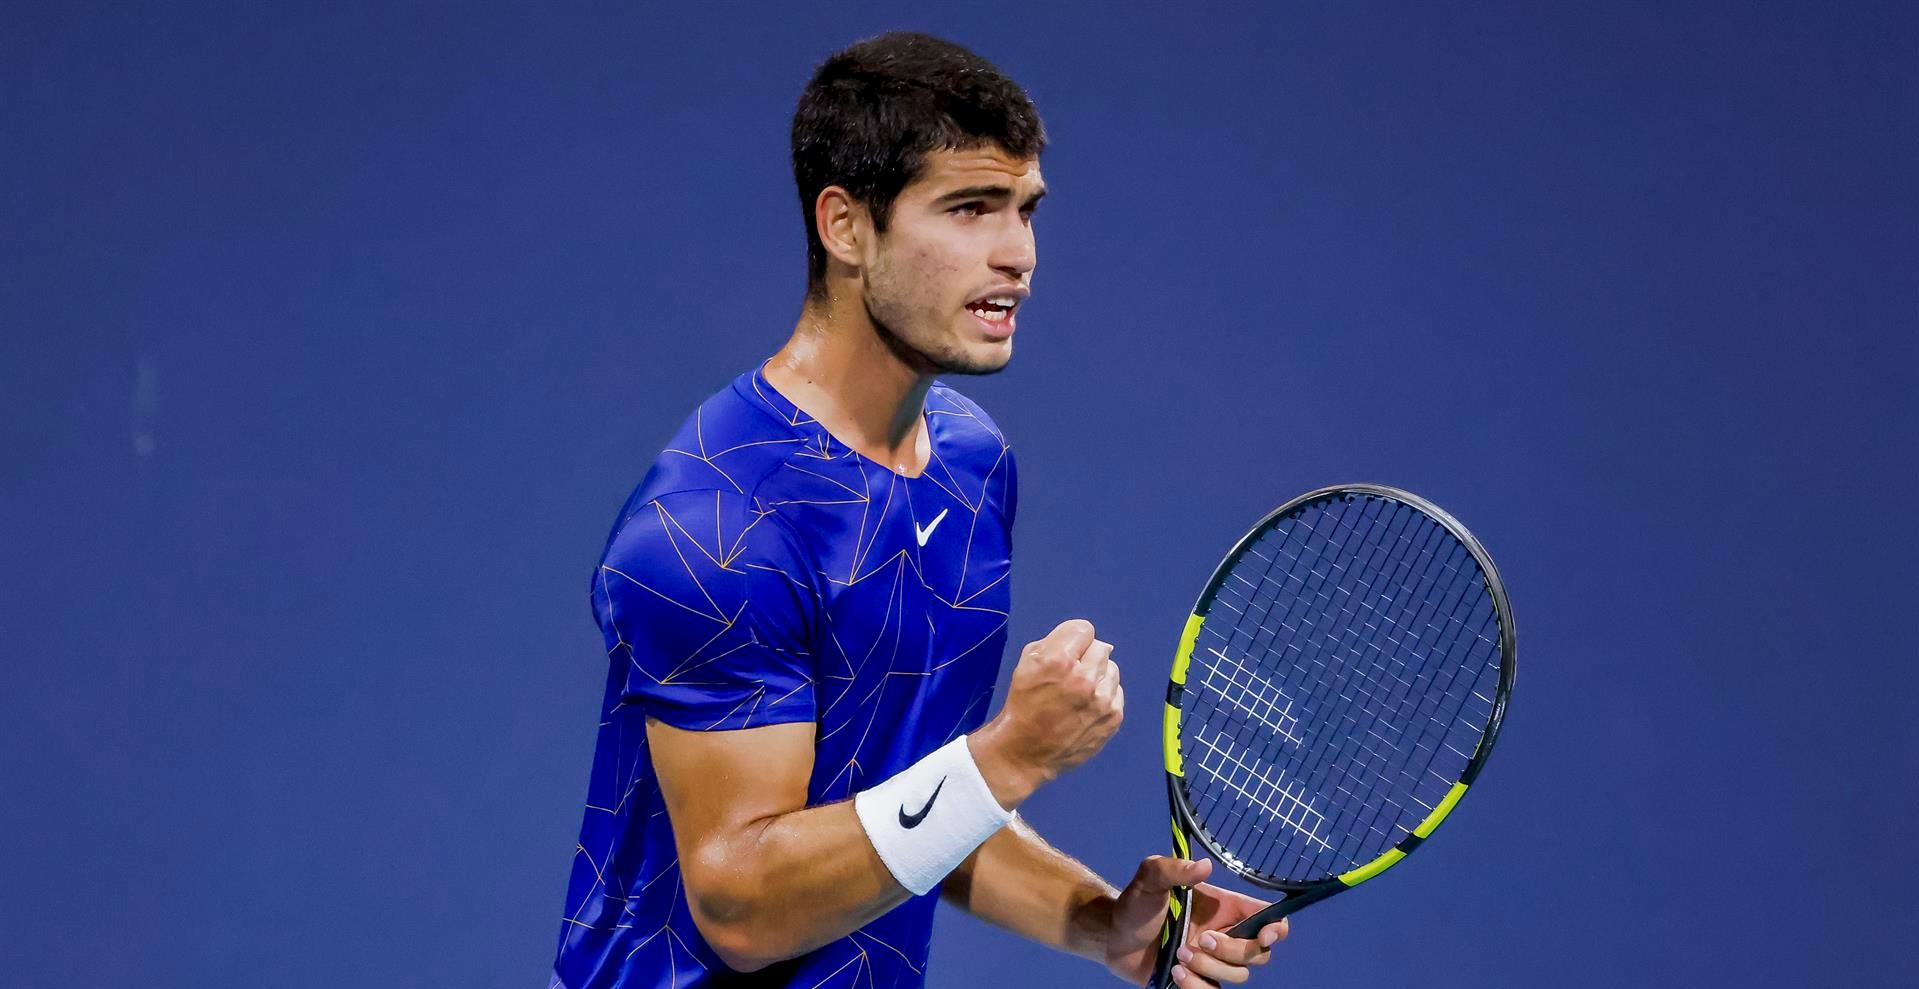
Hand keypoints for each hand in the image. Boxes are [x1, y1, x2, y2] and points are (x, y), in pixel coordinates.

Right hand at [970, 619, 1123, 808]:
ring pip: (1112, 668)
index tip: (1066, 653)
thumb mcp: (1026, 663)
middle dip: (1085, 657)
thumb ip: (1054, 642)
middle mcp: (1084, 679)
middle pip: (1100, 647)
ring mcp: (1102, 700)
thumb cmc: (1023, 705)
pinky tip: (1086, 706)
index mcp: (1059, 661)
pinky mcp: (1112, 718)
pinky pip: (1117, 691)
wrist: (1025, 751)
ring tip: (1079, 692)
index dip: (1073, 639)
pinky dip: (1104, 695)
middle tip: (1070, 674)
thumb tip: (1082, 639)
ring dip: (1097, 675)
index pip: (1084, 629)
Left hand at [1104, 857, 1288, 986]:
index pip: (1268, 918)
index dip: (1276, 928)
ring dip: (1210, 968)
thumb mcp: (1150, 878)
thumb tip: (1204, 865)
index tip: (1265, 935)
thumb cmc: (1136, 903)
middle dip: (1234, 951)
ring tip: (1178, 954)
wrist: (1113, 936)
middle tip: (1201, 940)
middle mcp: (1225, 935)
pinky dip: (1197, 986)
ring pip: (1238, 976)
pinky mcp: (1199, 982)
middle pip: (1258, 953)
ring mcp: (1214, 962)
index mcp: (1225, 908)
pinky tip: (1175, 973)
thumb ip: (1174, 868)